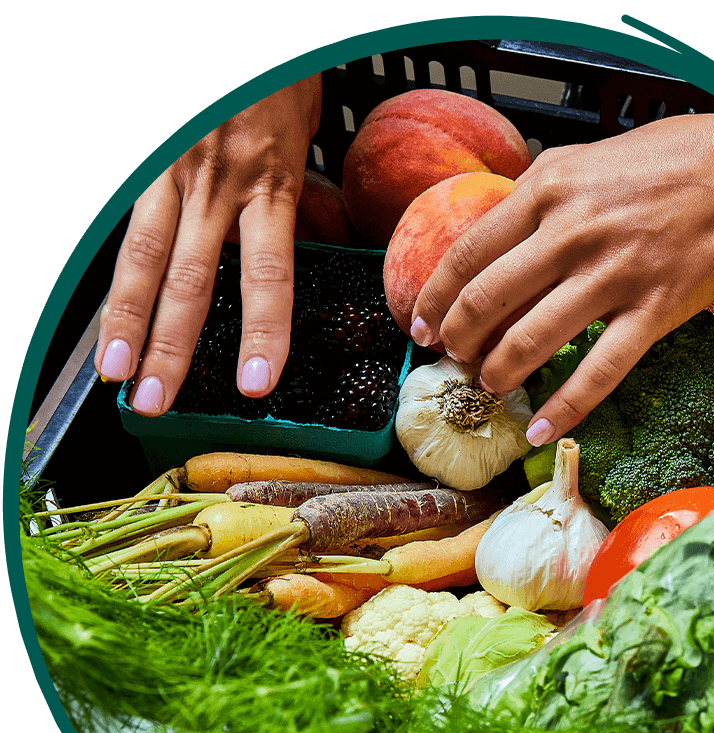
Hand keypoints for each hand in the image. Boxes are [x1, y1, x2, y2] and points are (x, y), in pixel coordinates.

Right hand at [95, 74, 322, 415]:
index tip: (255, 386)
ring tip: (115, 374)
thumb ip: (287, 197)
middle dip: (170, 346)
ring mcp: (170, 171)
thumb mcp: (299, 135)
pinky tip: (105, 315)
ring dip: (126, 320)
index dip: (261, 334)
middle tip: (157, 403)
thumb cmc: (277, 76)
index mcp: (268, 181)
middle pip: (190, 279)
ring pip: (142, 255)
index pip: (269, 275)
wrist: (244, 39)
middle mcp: (215, 183)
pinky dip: (114, 271)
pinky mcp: (145, 160)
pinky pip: (126, 223)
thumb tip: (284, 250)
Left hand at [410, 112, 713, 445]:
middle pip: (486, 303)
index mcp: (549, 189)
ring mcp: (613, 274)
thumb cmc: (682, 158)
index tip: (423, 326)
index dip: (436, 299)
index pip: (466, 254)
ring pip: (530, 342)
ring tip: (491, 388)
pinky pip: (596, 373)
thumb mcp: (592, 159)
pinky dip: (562, 409)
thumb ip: (542, 196)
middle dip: (459, 343)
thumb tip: (498, 236)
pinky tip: (540, 430)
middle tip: (455, 362)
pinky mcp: (654, 311)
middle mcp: (572, 232)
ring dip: (499, 375)